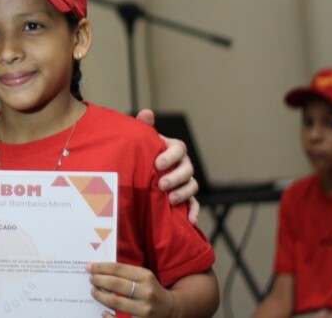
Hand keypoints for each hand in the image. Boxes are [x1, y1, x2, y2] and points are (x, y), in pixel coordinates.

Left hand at [88, 262, 172, 317]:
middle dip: (99, 280)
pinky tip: (103, 312)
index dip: (101, 267)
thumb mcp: (144, 277)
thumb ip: (126, 273)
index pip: (119, 269)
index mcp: (146, 276)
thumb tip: (101, 270)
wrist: (171, 309)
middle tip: (91, 279)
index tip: (89, 267)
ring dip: (101, 296)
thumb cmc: (151, 290)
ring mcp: (145, 309)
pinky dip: (109, 316)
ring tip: (94, 292)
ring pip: (116, 302)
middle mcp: (146, 292)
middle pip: (116, 284)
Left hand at [136, 109, 199, 223]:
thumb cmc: (140, 154)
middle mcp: (182, 164)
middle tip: (161, 185)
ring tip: (170, 200)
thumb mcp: (140, 141)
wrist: (137, 175)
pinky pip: (194, 205)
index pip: (179, 148)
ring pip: (192, 186)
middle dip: (175, 177)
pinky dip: (193, 212)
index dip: (170, 156)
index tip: (157, 163)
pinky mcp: (185, 198)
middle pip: (187, 169)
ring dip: (183, 193)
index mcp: (172, 149)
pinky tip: (189, 220)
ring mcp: (185, 182)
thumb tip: (146, 112)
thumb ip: (143, 128)